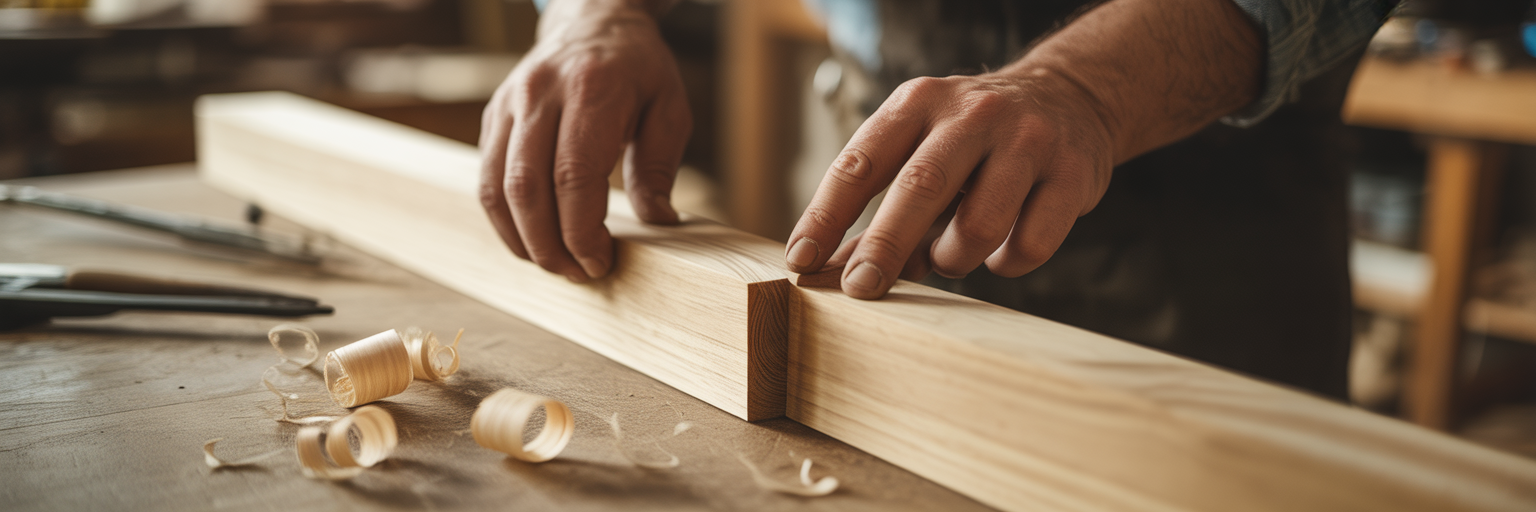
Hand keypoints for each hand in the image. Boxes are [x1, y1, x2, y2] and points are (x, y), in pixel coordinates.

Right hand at [480, 0, 690, 281]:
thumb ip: (659, 166)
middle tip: (579, 274)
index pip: (574, 175)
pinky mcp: (494, 117)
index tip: (600, 261)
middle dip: (550, 245)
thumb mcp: (669, 109)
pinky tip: (531, 240)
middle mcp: (542, 93)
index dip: (582, 231)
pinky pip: (486, 179)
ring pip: (497, 187)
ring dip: (522, 239)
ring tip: (555, 264)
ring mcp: (511, 104)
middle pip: (528, 187)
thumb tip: (658, 223)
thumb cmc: (639, 70)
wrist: (593, 22)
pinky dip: (505, 219)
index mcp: (593, 89)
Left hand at [784, 0, 1262, 299]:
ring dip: (955, 258)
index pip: (860, 162)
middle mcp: (971, 114)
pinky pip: (1029, 245)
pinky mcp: (1072, 172)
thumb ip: (878, 207)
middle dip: (884, 246)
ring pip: (978, 225)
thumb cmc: (973, 142)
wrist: (1071, 97)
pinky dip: (1007, 262)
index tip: (802, 260)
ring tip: (954, 255)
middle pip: (918, 187)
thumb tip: (829, 271)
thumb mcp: (920, 149)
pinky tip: (1003, 248)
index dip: (826, 215)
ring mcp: (1026, 140)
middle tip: (862, 289)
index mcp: (917, 103)